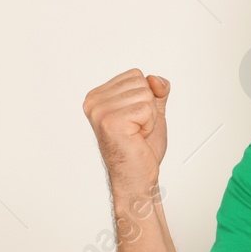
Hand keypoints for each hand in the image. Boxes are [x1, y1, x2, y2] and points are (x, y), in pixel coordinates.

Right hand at [83, 68, 169, 195]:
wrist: (137, 176)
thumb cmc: (140, 148)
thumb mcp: (152, 111)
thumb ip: (156, 90)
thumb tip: (155, 78)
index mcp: (98, 96)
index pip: (135, 75)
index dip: (145, 98)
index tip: (134, 119)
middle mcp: (94, 102)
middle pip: (141, 82)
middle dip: (148, 107)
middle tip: (137, 128)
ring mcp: (100, 111)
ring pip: (145, 94)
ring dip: (149, 117)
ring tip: (136, 133)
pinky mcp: (111, 121)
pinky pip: (146, 109)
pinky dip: (149, 125)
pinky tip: (137, 137)